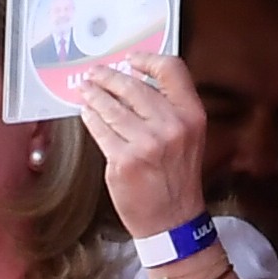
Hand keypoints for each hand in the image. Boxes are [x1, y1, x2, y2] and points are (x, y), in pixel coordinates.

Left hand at [79, 53, 206, 237]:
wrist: (173, 219)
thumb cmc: (176, 177)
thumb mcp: (188, 136)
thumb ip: (169, 109)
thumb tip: (135, 82)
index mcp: (192, 115)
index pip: (172, 70)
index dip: (148, 59)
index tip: (130, 60)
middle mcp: (172, 126)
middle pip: (133, 86)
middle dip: (108, 77)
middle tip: (95, 74)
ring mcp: (146, 144)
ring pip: (111, 107)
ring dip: (94, 95)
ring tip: (85, 90)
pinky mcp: (123, 160)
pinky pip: (100, 130)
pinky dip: (90, 118)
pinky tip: (86, 113)